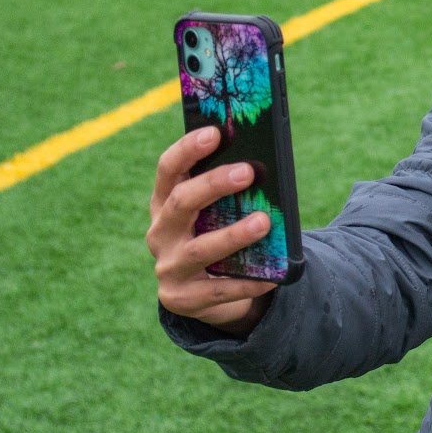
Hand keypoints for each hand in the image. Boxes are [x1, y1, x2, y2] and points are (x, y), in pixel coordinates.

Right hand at [147, 127, 278, 332]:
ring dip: (233, 235)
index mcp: (165, 203)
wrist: (207, 296)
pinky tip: (271, 276)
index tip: (214, 132)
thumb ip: (231, 194)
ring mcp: (168, 268)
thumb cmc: (218, 237)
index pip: (168, 170)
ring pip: (200, 249)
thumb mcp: (218, 213)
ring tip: (264, 222)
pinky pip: (218, 290)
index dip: (187, 150)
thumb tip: (265, 169)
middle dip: (213, 185)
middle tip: (248, 172)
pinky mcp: (181, 299)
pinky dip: (247, 282)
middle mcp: (160, 233)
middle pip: (181, 203)